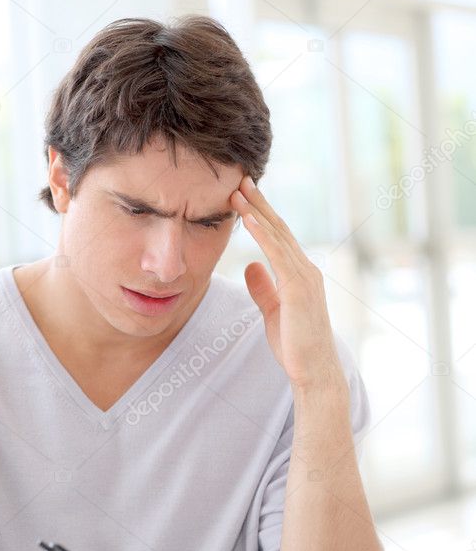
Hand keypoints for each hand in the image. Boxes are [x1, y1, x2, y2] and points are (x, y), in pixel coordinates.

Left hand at [230, 176, 345, 393]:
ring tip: (238, 191)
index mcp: (300, 274)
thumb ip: (263, 287)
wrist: (314, 371)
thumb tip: (250, 265)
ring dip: (257, 212)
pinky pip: (278, 255)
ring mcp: (304, 277)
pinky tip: (248, 219)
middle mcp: (306, 269)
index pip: (278, 238)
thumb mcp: (273, 310)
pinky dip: (263, 235)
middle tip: (241, 179)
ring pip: (278, 237)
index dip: (261, 216)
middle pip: (279, 229)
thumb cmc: (296, 345)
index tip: (244, 196)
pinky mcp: (298, 289)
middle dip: (259, 204)